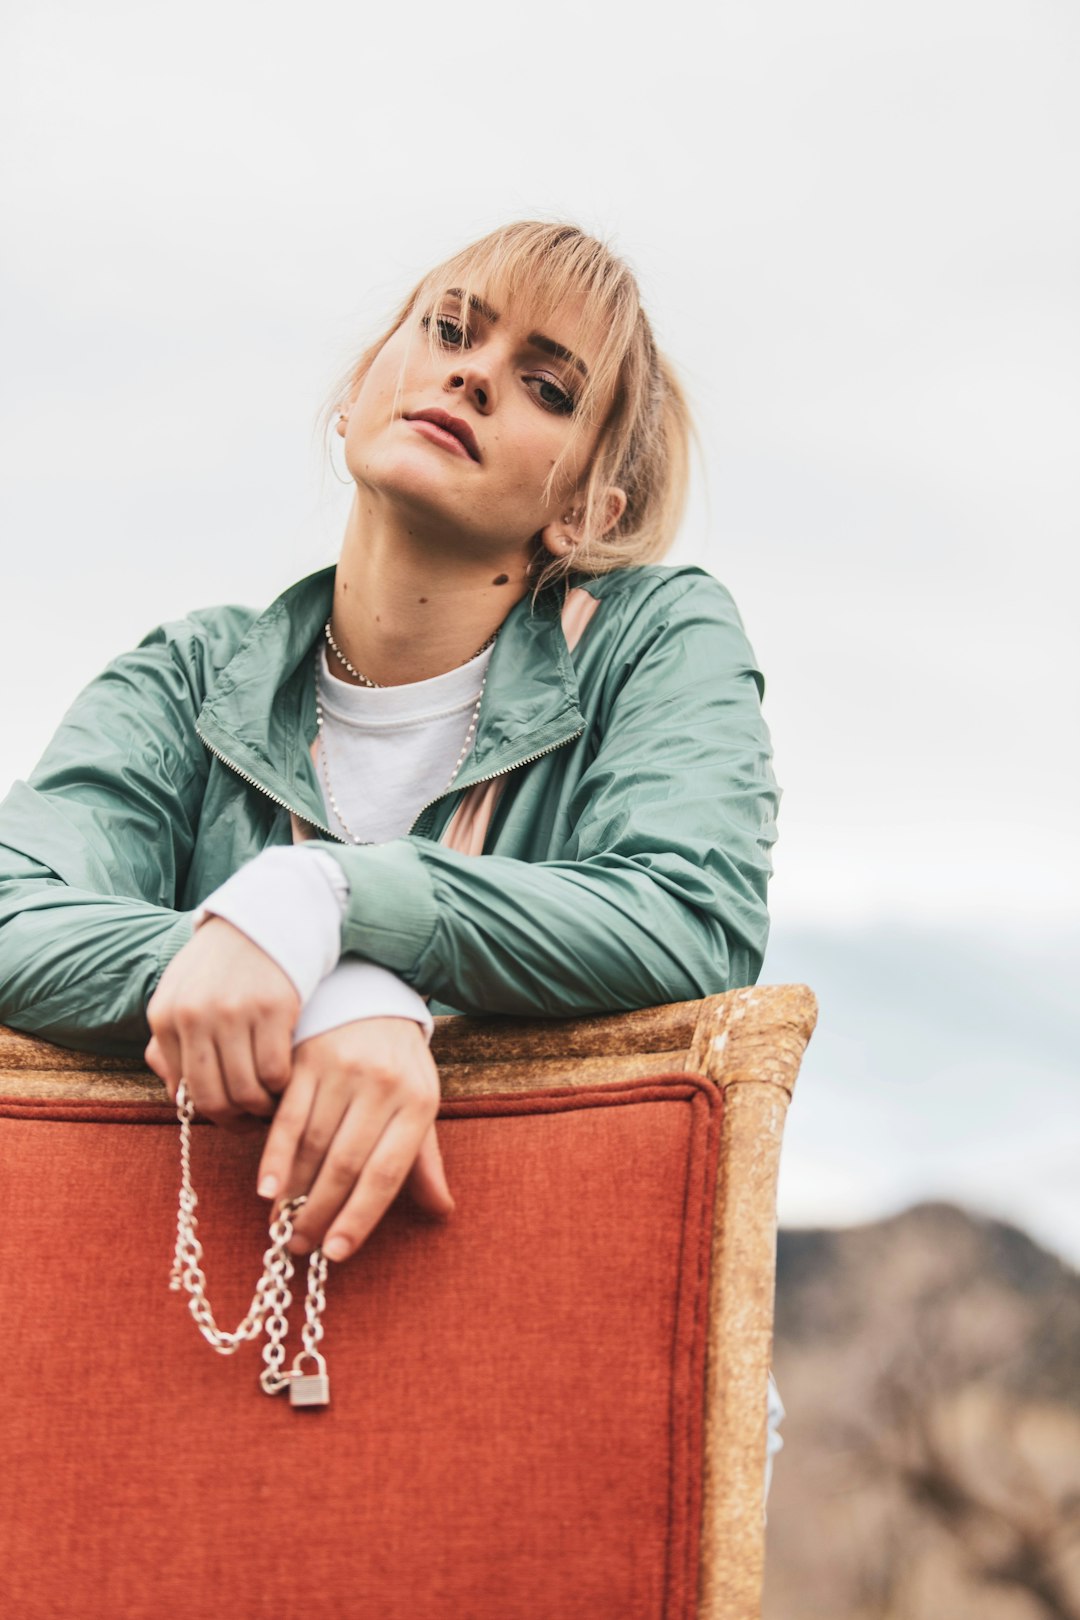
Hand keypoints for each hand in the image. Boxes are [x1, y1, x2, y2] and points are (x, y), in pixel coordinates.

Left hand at [144, 916, 299, 1123]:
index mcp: (164, 1015)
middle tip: (253, 1119)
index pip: (184, 1091)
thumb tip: (180, 1099)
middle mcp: (194, 1016)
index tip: (231, 1115)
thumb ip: (173, 1043)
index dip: (211, 1113)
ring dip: (262, 1106)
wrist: (262, 916)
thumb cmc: (222, 964)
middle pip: (215, 1097)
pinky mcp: (273, 1007)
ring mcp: (234, 1011)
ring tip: (271, 1101)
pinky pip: (276, 1070)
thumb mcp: (183, 994)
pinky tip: (286, 1077)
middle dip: (236, 1119)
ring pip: (247, 1089)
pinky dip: (282, 1084)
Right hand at [255, 1016, 453, 1261]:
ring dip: (294, 1193)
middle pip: (345, 1164)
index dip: (360, 1216)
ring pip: (313, 1145)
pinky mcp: (307, 1059)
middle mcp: (382, 1085)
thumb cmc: (399, 1067)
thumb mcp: (420, 1106)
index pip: (387, 1173)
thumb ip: (424, 1162)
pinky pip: (287, 1117)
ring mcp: (343, 1070)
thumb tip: (442, 1212)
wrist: (373, 1001)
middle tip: (301, 1247)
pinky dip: (275, 1157)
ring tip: (282, 1227)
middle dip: (320, 1213)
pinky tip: (267, 1188)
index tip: (337, 1252)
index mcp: (417, 1103)